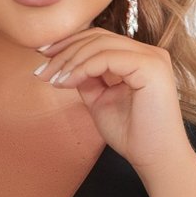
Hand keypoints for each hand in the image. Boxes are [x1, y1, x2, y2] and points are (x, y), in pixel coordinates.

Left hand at [32, 26, 182, 164]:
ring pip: (100, 45)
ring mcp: (152, 58)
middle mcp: (149, 52)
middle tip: (41, 70)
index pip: (100, 39)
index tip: (43, 58)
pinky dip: (83, 68)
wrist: (155, 159)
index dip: (69, 45)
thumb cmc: (132, 135)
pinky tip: (67, 82)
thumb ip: (86, 79)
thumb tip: (63, 64)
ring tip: (52, 79)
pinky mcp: (151, 66)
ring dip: (70, 61)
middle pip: (98, 37)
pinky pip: (107, 58)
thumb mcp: (100, 100)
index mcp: (139, 58)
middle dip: (64, 51)